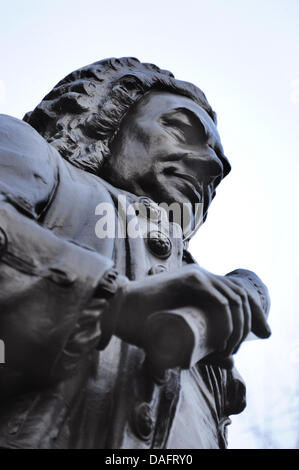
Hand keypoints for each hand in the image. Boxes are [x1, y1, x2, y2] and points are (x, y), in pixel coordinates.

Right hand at [114, 265, 270, 365]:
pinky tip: (225, 336)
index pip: (239, 294)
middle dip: (250, 322)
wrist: (120, 309)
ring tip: (229, 348)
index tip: (258, 336)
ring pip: (232, 298)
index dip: (254, 314)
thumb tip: (229, 363)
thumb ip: (202, 346)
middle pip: (240, 295)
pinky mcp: (187, 279)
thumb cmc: (147, 323)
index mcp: (205, 283)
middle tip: (236, 349)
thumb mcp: (183, 335)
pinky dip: (227, 318)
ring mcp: (196, 275)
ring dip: (238, 325)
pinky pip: (217, 296)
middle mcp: (203, 276)